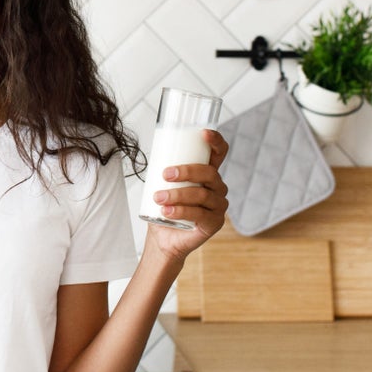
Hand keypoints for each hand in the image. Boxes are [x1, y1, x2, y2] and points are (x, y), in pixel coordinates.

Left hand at [147, 128, 228, 262]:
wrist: (163, 237)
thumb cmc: (164, 207)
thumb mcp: (162, 183)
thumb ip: (161, 166)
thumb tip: (151, 148)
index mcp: (207, 173)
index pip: (219, 153)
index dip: (215, 141)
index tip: (203, 133)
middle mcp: (217, 187)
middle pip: (209, 173)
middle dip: (187, 171)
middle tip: (165, 174)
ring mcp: (218, 205)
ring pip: (202, 195)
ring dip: (178, 195)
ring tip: (158, 197)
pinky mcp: (214, 223)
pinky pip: (200, 214)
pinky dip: (181, 211)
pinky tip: (166, 212)